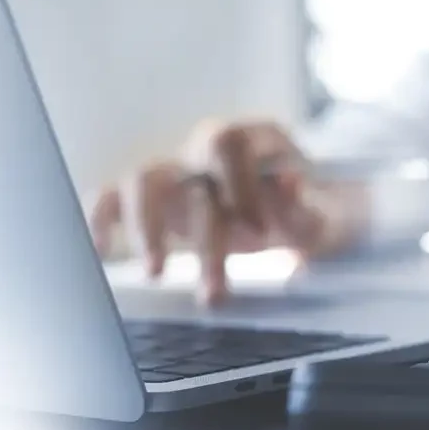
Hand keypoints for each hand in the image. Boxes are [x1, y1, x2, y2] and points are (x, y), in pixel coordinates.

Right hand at [85, 119, 367, 303]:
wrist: (314, 216)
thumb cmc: (319, 211)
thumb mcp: (327, 212)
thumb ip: (304, 204)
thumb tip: (287, 183)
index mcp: (253, 140)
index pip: (227, 143)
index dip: (239, 185)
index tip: (261, 231)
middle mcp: (209, 152)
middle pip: (185, 174)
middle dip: (199, 234)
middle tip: (214, 290)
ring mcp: (180, 174)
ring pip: (142, 183)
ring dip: (147, 230)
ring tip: (156, 274)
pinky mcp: (158, 201)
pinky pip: (114, 199)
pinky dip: (101, 220)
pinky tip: (101, 252)